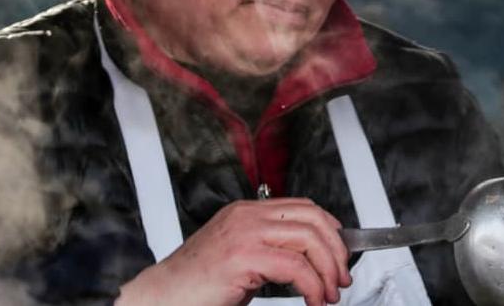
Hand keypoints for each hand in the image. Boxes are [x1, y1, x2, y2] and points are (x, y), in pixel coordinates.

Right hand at [117, 198, 351, 305]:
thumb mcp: (239, 259)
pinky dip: (312, 285)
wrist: (162, 296)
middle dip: (336, 249)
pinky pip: (295, 266)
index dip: (329, 228)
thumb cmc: (196, 285)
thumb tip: (306, 261)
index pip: (302, 206)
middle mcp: (246, 216)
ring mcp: (245, 233)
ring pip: (308, 238)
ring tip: (328, 294)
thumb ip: (268, 251)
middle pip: (312, 218)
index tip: (340, 254)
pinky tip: (312, 300)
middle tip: (340, 278)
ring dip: (328, 269)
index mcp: (245, 212)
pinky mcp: (243, 256)